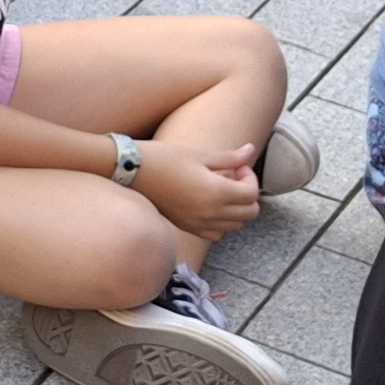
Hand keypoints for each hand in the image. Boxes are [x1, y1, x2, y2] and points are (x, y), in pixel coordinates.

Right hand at [132, 138, 262, 236]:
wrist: (132, 172)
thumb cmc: (164, 159)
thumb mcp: (200, 155)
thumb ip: (230, 157)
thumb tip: (251, 150)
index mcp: (216, 192)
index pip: (252, 193)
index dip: (250, 177)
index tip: (238, 166)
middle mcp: (210, 212)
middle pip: (250, 213)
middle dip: (248, 193)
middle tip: (234, 177)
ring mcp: (198, 223)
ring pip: (236, 225)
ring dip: (237, 208)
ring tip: (222, 190)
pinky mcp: (187, 227)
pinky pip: (216, 234)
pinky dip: (221, 222)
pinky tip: (210, 205)